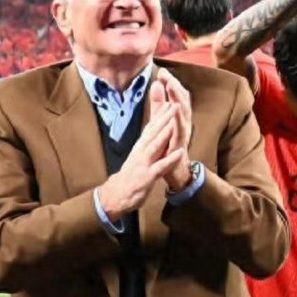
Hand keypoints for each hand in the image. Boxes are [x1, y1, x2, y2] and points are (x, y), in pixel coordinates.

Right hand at [98, 100, 182, 221]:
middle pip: (154, 132)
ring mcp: (144, 164)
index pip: (151, 127)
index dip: (161, 114)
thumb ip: (147, 143)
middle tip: (175, 103)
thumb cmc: (130, 175)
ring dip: (165, 134)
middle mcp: (141, 152)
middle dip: (165, 118)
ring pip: (155, 146)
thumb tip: (153, 130)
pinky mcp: (147, 177)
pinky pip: (160, 167)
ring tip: (174, 122)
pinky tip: (180, 153)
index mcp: (141, 146)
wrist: (116, 195)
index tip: (171, 101)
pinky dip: (170, 160)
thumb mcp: (138, 155)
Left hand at [154, 69, 192, 191]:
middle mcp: (184, 122)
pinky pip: (180, 131)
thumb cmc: (169, 146)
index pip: (177, 95)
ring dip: (178, 99)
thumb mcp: (162, 121)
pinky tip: (174, 110)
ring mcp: (183, 133)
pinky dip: (178, 120)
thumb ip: (159, 104)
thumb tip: (157, 83)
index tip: (162, 71)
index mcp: (179, 116)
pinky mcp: (179, 145)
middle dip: (174, 86)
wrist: (174, 171)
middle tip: (166, 75)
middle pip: (182, 100)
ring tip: (171, 86)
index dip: (171, 82)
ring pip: (183, 113)